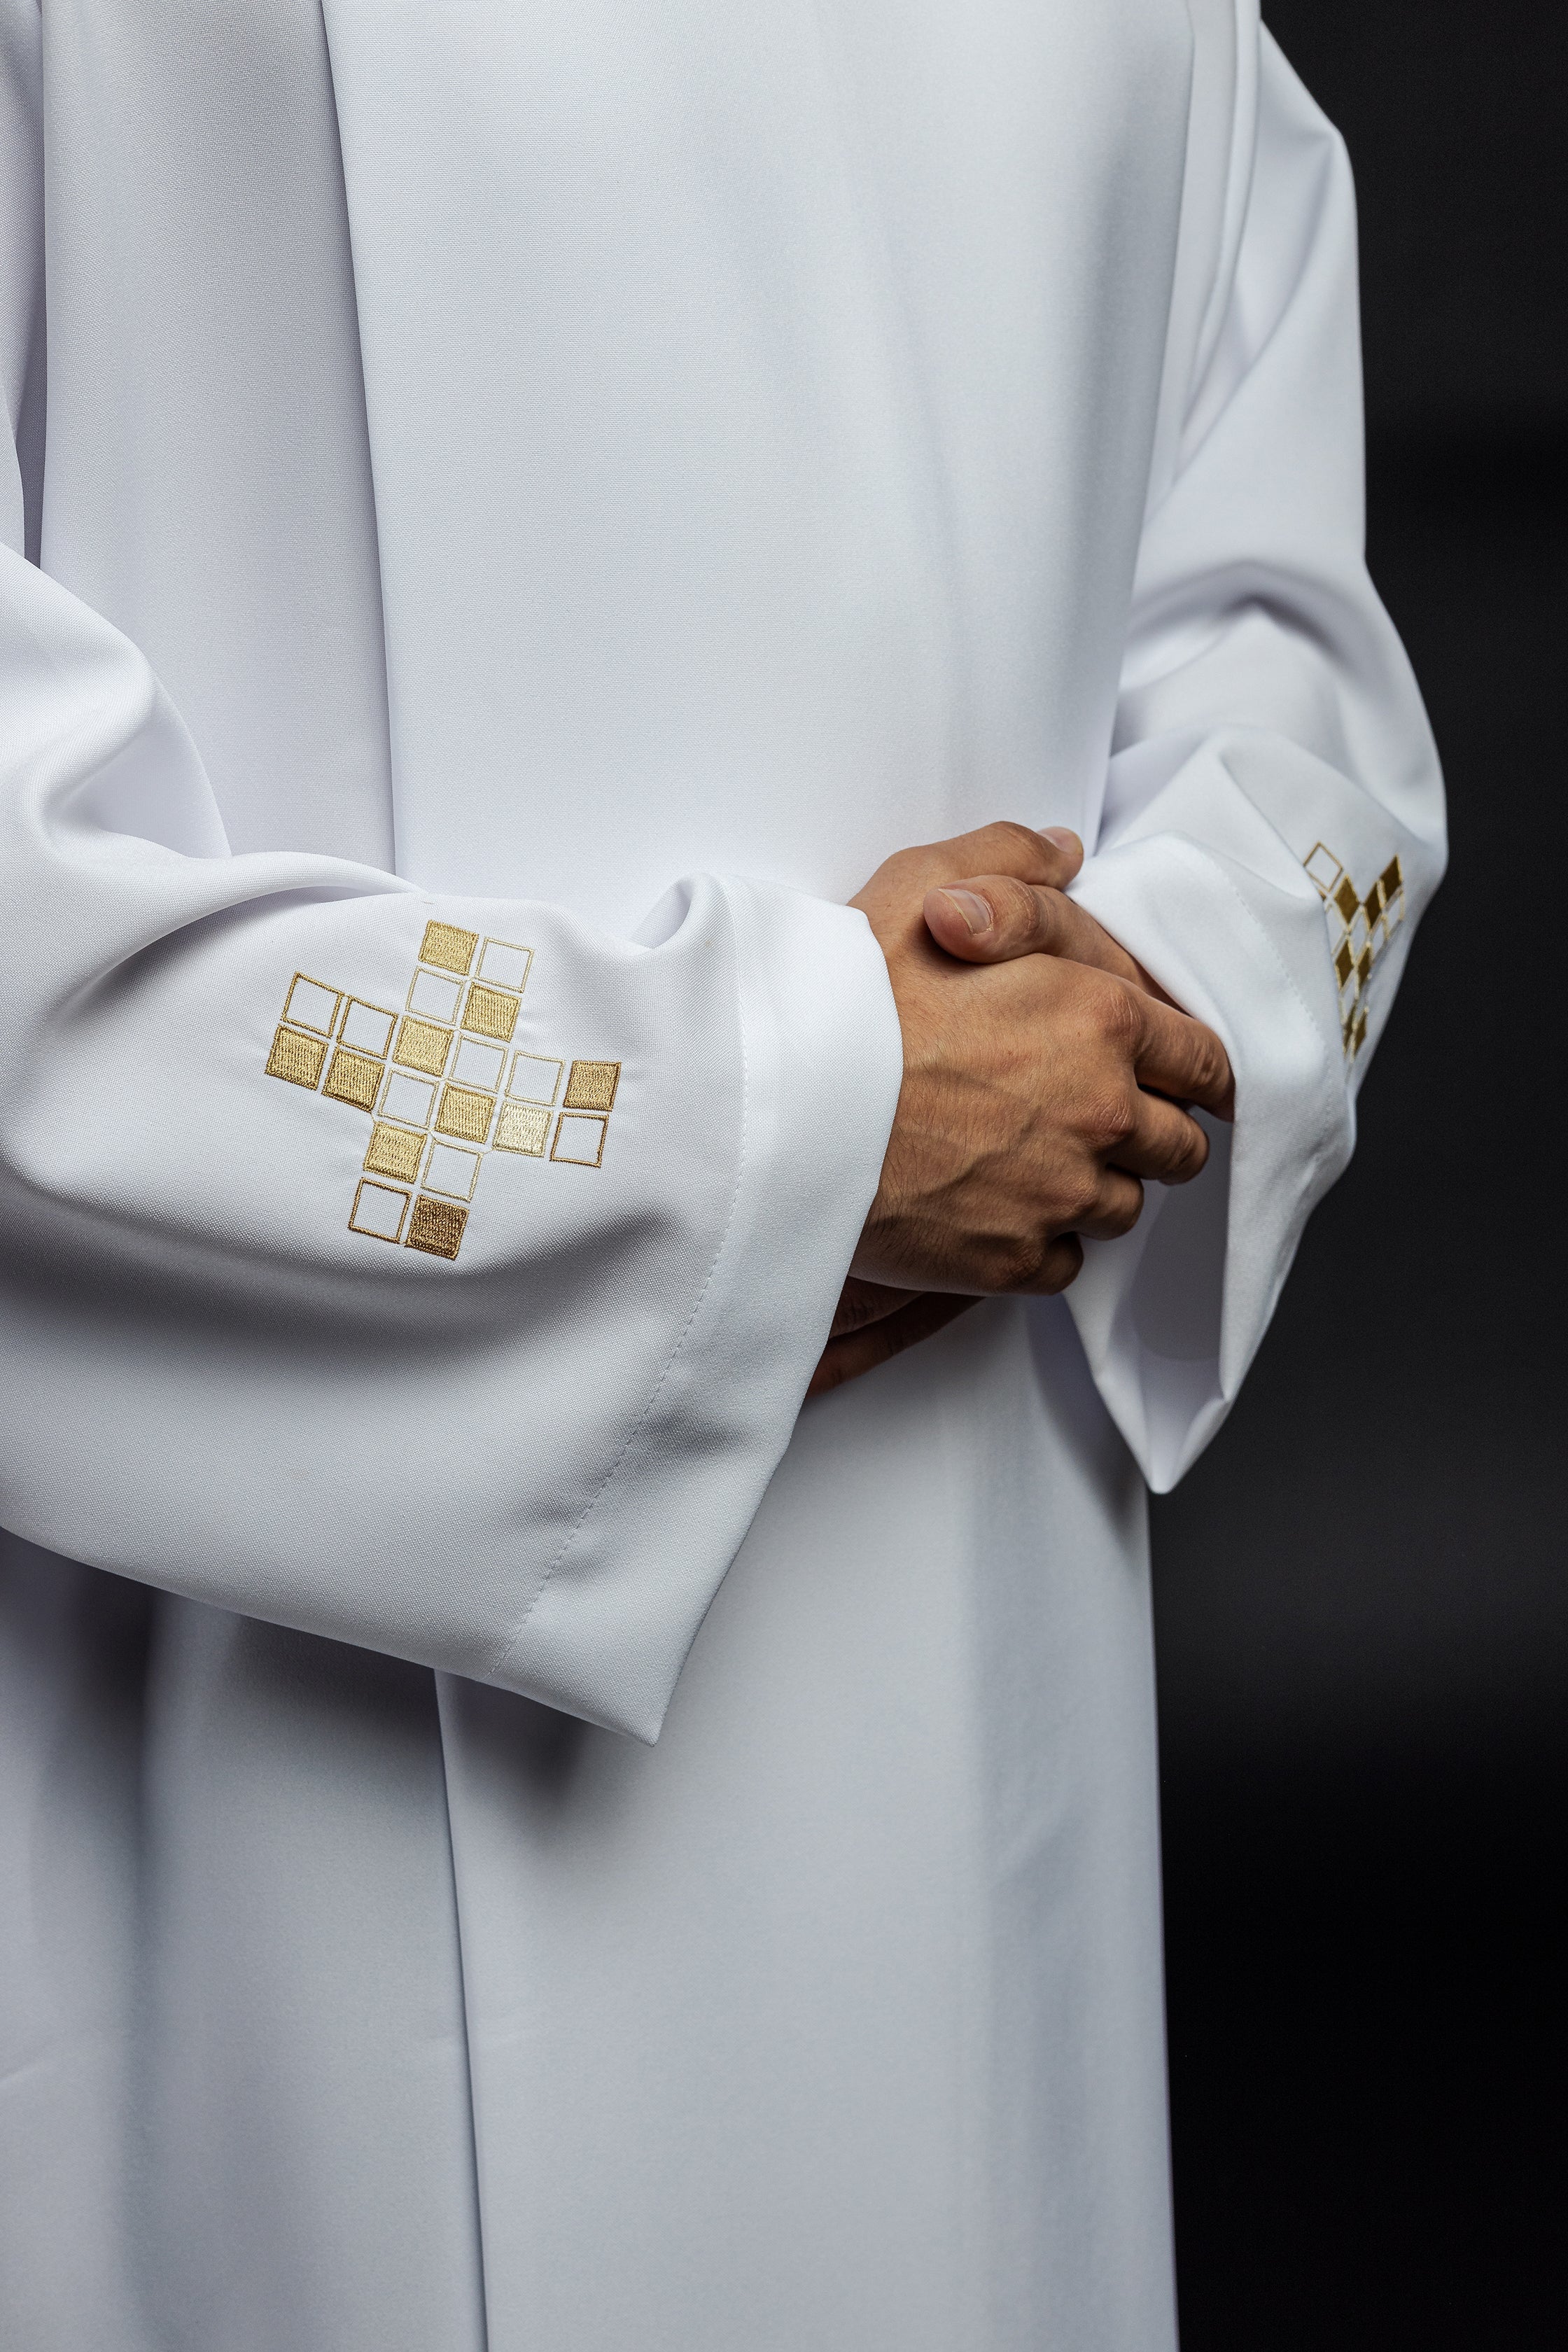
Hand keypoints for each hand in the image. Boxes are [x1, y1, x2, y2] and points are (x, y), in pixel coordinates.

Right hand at [808, 821, 1233, 1397]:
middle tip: (1096, 1119)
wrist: (777, 1111)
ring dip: (1095, 1188)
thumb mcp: (918, 884)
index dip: (1195, 1068)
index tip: (1180, 1078)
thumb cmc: (843, 999)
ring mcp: (1062, 1195)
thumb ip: (1007, 858)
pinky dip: (1040, 1243)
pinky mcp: (1015, 1260)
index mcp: (1101, 1018)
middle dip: (1150, 1133)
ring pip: (1125, 1207)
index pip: (1206, 1058)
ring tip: (1035, 1163)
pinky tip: (994, 1208)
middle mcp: (1102, 1111)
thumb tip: (1065, 852)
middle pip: (1179, 1145)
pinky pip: (1063, 1264)